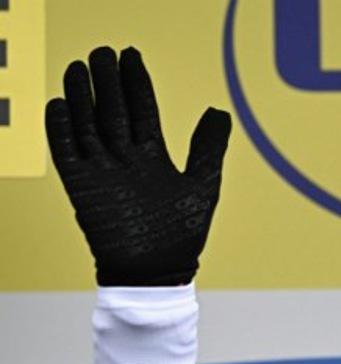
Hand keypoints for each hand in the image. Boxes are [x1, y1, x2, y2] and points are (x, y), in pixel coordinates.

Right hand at [45, 46, 230, 285]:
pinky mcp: (83, 188)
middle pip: (112, 111)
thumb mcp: (201, 186)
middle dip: (107, 82)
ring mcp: (103, 172)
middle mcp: (126, 160)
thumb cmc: (181, 236)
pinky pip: (67, 153)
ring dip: (82, 96)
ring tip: (79, 67)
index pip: (142, 110)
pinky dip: (62, 130)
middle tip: (102, 52)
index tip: (131, 56)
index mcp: (153, 157)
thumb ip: (208, 148)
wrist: (155, 274)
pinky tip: (61, 104)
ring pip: (88, 125)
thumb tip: (219, 110)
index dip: (137, 84)